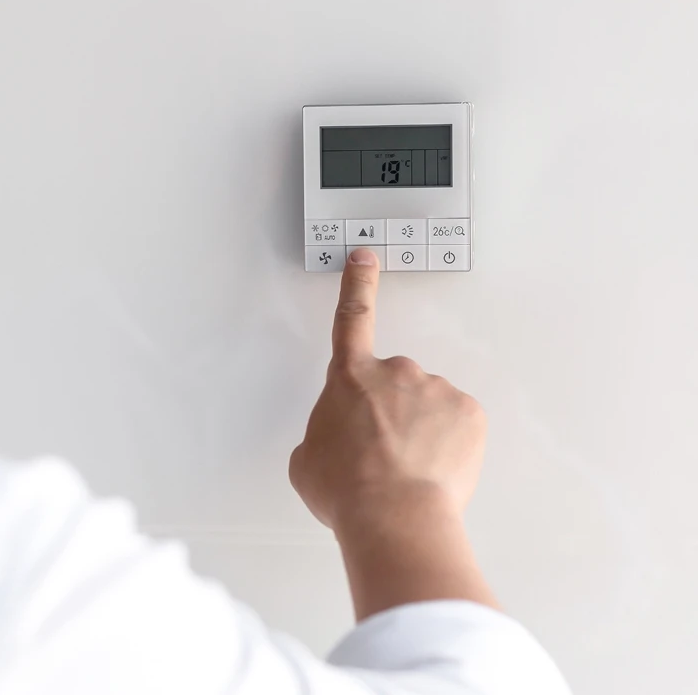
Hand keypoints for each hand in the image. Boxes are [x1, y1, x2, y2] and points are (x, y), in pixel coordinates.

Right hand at [290, 248, 486, 535]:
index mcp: (350, 378)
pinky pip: (458, 423)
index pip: (351, 318)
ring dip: (421, 431)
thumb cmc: (347, 490)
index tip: (364, 258)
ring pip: (429, 406)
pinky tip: (432, 469)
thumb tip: (338, 441)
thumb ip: (323, 434)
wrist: (394, 516)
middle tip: (382, 453)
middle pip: (395, 384)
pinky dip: (449, 444)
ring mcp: (436, 390)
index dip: (357, 285)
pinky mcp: (469, 413)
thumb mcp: (307, 459)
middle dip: (392, 412)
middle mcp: (395, 373)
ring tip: (406, 470)